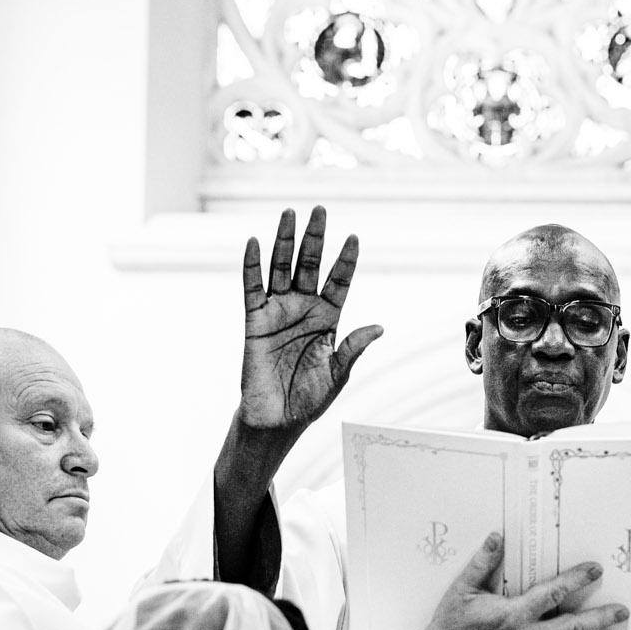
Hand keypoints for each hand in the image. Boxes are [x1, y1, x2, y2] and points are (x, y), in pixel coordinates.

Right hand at [240, 207, 382, 435]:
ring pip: (282, 268)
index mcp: (328, 318)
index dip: (346, 260)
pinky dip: (251, 266)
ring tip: (289, 214)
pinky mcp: (254, 321)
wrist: (277, 420)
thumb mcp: (337, 373)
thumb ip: (352, 348)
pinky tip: (253, 242)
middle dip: (315, 238)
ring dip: (285, 241)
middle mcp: (304, 308)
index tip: (354, 237)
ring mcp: (278, 311)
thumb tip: (379, 327)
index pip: (338, 281)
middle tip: (320, 209)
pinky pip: (252, 289)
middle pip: (310, 264)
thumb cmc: (309, 398)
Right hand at [420, 534, 627, 629]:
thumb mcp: (462, 589)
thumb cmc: (450, 627)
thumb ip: (482, 563)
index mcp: (514, 615)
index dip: (577, 580)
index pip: (554, 593)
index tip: (594, 570)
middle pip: (573, 629)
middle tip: (622, 611)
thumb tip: (497, 537)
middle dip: (601, 618)